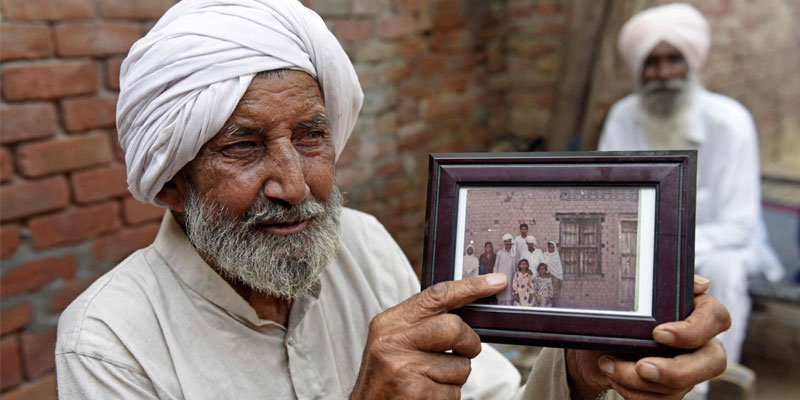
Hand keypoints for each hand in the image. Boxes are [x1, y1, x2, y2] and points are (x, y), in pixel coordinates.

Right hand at [350, 273, 506, 398]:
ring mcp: (403, 367)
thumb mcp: (394, 343)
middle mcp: (393, 341)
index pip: (436, 295)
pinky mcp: (415, 392)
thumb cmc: (387, 378)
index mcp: (389, 323)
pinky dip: (447, 398)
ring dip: (454, 378)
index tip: (497, 282)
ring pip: (460, 365)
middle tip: (464, 352)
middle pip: (455, 327)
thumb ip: (422, 325)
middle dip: (469, 343)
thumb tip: (465, 311)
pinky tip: (427, 397)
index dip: (471, 287)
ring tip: (430, 382)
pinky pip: (454, 392)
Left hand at [566, 275, 730, 399]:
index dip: (692, 330)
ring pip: (680, 386)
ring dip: (638, 380)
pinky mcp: (672, 389)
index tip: (658, 333)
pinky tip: (612, 375)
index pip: (717, 318)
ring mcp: (688, 369)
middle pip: (713, 363)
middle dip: (675, 371)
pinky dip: (634, 393)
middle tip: (641, 367)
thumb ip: (668, 282)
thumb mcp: (637, 293)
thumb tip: (702, 285)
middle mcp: (700, 342)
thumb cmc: (622, 311)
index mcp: (698, 312)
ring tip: (608, 363)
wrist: (597, 340)